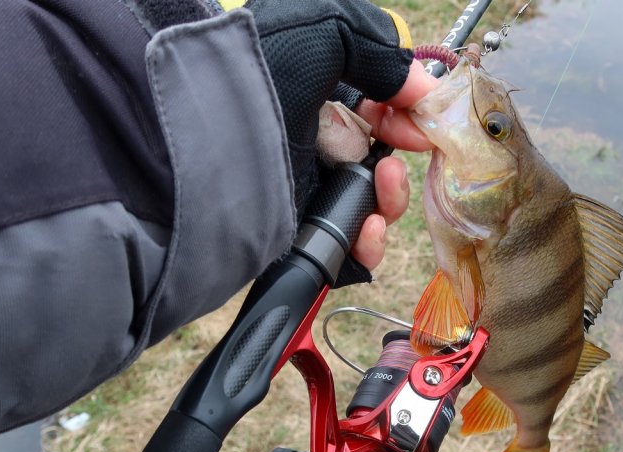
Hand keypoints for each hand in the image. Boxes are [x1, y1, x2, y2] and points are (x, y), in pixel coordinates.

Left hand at [252, 1, 437, 276]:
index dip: (403, 116)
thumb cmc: (256, 76)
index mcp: (314, 95)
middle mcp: (310, 144)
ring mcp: (304, 192)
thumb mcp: (323, 32)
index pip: (374, 111)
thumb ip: (378, 50)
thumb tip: (422, 89)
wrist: (201, 144)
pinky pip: (348, 250)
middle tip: (396, 161)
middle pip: (378, 165)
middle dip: (399, 164)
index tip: (420, 123)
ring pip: (370, 209)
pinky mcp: (297, 237)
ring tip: (382, 189)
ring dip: (390, 202)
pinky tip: (368, 230)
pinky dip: (368, 245)